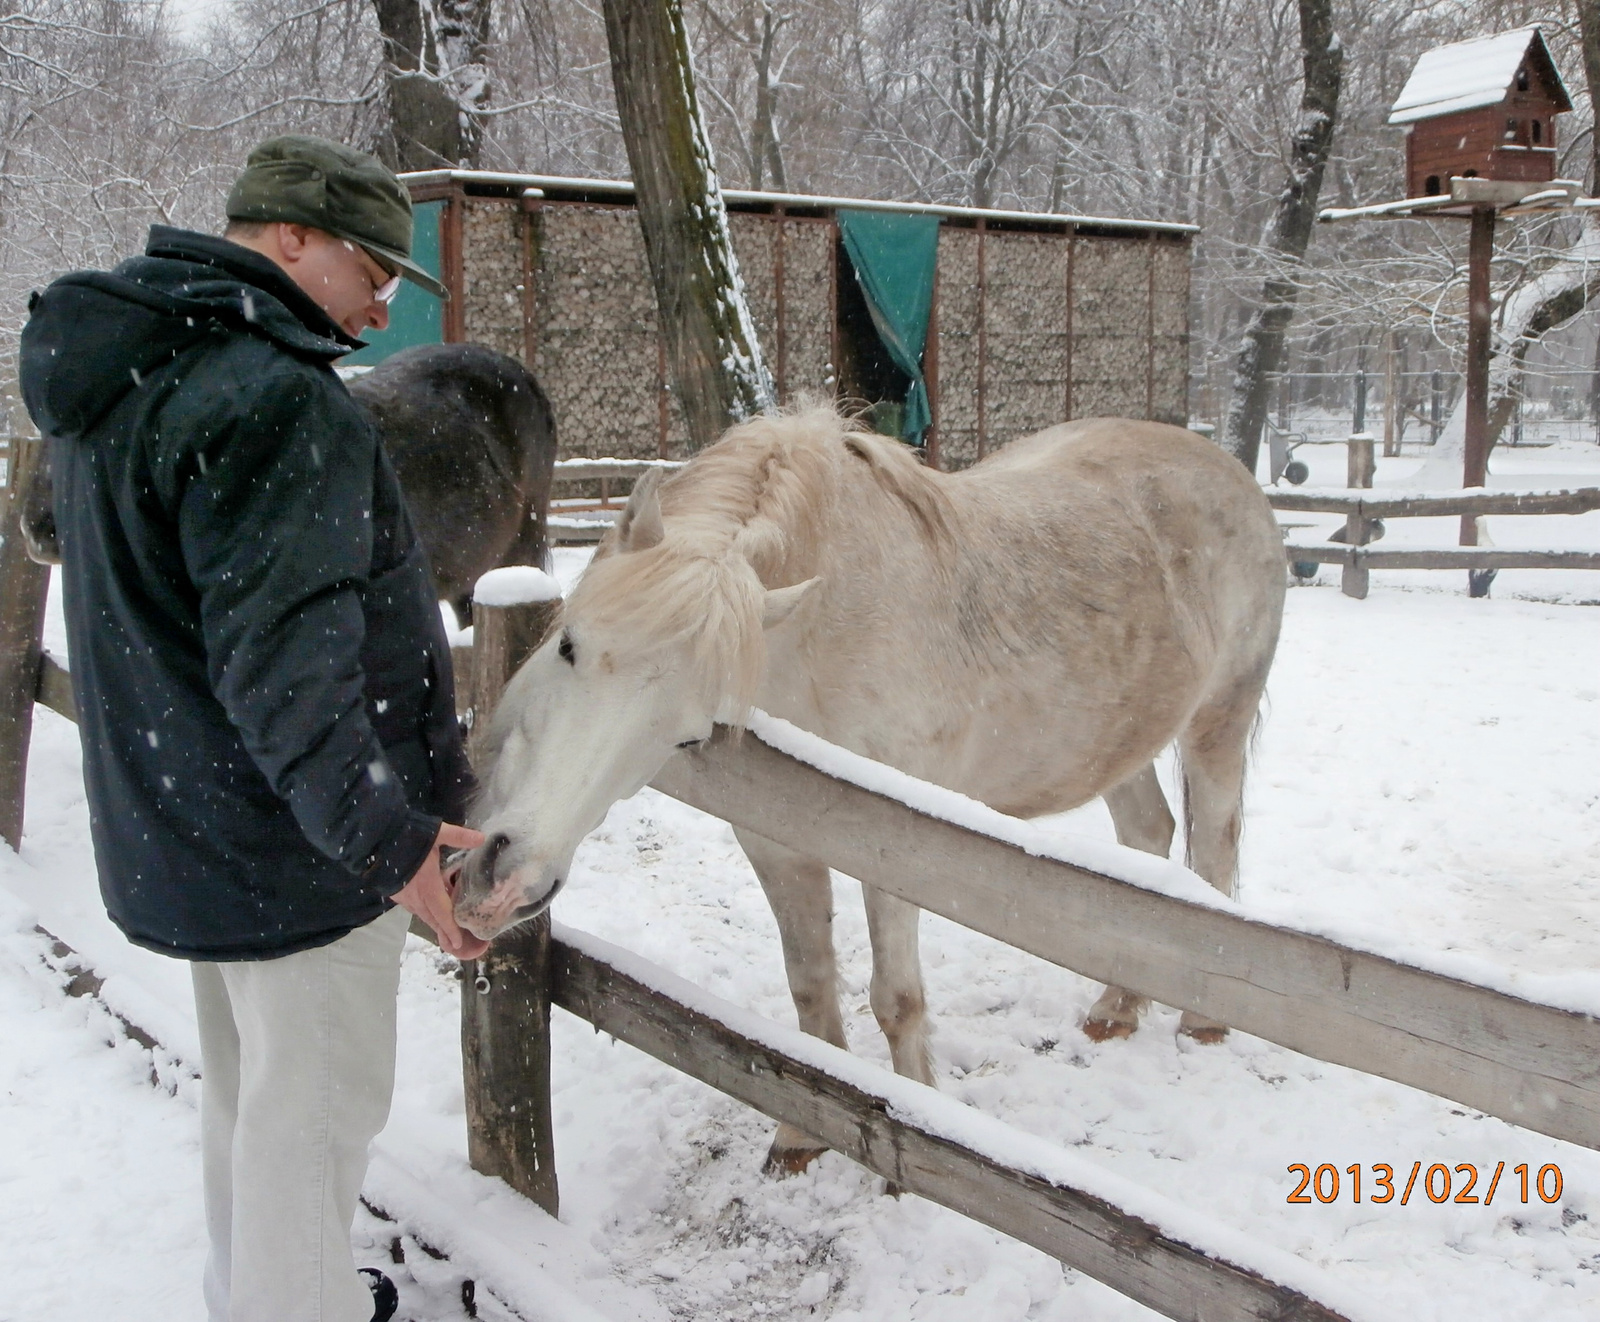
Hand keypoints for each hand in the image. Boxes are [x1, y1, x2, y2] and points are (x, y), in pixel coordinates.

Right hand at [392, 821, 489, 959]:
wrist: (374, 838)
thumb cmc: (407, 836)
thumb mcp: (436, 833)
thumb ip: (459, 836)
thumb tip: (482, 838)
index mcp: (428, 886)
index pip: (443, 913)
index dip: (450, 929)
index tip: (456, 943)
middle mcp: (415, 896)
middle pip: (432, 919)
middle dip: (442, 931)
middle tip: (452, 944)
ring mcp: (402, 896)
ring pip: (420, 914)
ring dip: (432, 922)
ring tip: (442, 931)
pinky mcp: (394, 892)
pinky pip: (411, 907)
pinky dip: (422, 911)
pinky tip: (426, 910)